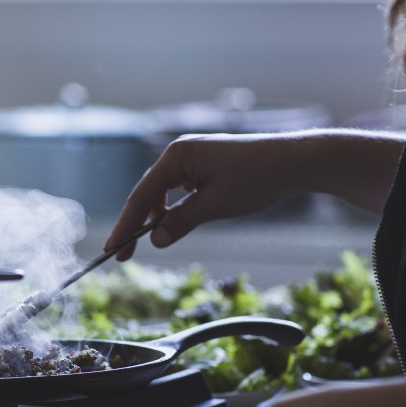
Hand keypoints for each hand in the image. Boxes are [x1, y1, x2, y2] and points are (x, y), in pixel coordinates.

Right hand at [105, 133, 303, 260]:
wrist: (292, 162)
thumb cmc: (256, 178)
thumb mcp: (215, 206)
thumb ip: (181, 222)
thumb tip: (156, 239)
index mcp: (177, 156)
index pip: (141, 196)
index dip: (125, 226)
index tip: (113, 250)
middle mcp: (180, 152)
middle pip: (148, 192)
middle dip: (136, 223)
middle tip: (123, 254)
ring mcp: (194, 157)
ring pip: (164, 191)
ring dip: (156, 215)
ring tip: (150, 239)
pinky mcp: (206, 164)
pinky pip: (180, 187)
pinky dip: (174, 207)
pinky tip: (175, 221)